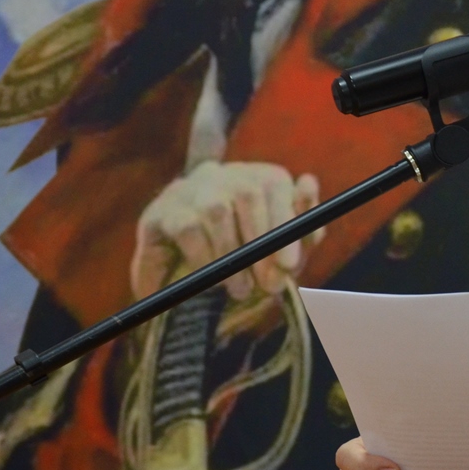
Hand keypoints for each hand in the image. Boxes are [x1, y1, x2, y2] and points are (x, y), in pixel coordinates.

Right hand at [130, 161, 323, 303]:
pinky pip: (186, 227)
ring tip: (241, 289)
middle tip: (269, 284)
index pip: (275, 182)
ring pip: (216, 209)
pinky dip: (204, 258)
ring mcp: (188, 189)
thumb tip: (308, 182)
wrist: (193, 294)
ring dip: (233, 255)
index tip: (290, 264)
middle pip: (247, 192)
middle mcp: (222, 175)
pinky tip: (210, 280)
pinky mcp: (159, 212)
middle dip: (262, 243)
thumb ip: (304, 226)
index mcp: (256, 177)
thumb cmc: (250, 267)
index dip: (285, 221)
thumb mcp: (284, 255)